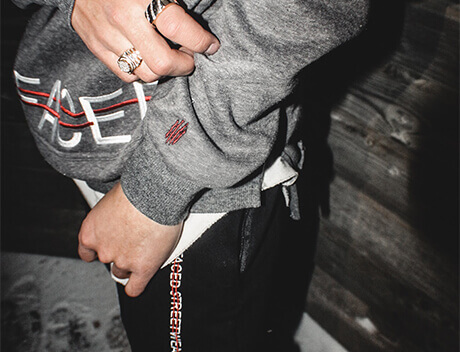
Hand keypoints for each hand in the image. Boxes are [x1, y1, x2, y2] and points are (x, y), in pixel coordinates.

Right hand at [71, 0, 219, 82]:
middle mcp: (123, 19)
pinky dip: (143, 72)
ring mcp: (107, 36)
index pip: (179, 28)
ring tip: (169, 57)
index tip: (210, 45)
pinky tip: (147, 58)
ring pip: (146, 73)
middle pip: (162, 63)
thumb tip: (197, 29)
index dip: (201, 41)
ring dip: (164, 70)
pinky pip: (127, 75)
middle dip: (184, 65)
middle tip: (189, 57)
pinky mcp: (97, 47)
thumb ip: (173, 3)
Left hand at [78, 183, 181, 296]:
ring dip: (131, 264)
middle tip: (133, 240)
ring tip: (144, 249)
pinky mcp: (142, 268)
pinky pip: (135, 287)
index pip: (87, 252)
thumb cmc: (136, 190)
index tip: (107, 245)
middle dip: (119, 253)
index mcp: (90, 232)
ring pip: (122, 271)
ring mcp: (123, 261)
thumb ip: (112, 215)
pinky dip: (137, 286)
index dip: (99, 249)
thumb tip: (118, 214)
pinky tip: (140, 280)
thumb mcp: (112, 199)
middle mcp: (103, 249)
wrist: (155, 194)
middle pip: (108, 261)